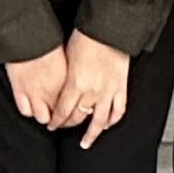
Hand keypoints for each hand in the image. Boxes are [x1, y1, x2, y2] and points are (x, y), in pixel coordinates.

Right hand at [4, 45, 69, 124]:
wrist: (27, 35)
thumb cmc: (48, 40)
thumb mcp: (68, 56)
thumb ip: (71, 73)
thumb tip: (76, 79)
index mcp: (67, 83)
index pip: (74, 109)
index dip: (73, 113)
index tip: (72, 113)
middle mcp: (53, 92)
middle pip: (59, 117)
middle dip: (60, 118)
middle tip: (59, 116)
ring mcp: (35, 93)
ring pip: (42, 117)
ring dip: (44, 115)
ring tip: (44, 112)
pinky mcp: (20, 90)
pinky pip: (25, 110)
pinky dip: (28, 110)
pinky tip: (30, 107)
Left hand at [50, 30, 129, 146]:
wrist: (108, 29)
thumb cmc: (86, 37)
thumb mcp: (67, 57)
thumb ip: (65, 77)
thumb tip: (59, 88)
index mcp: (76, 84)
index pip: (63, 111)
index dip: (56, 120)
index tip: (52, 125)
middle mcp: (92, 92)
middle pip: (78, 117)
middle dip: (68, 125)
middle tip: (63, 129)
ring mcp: (108, 92)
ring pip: (100, 121)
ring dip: (91, 134)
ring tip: (86, 142)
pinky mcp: (121, 88)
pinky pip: (118, 111)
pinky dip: (112, 121)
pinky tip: (107, 125)